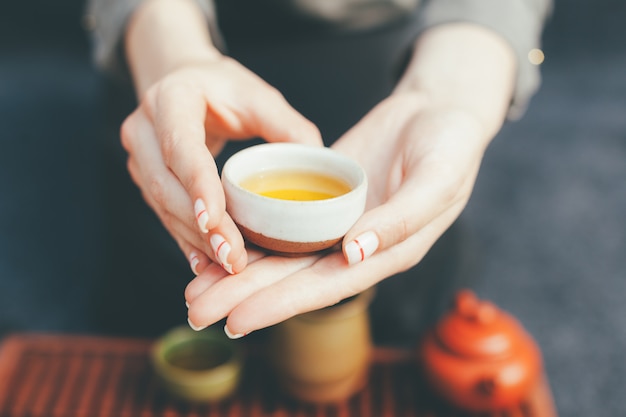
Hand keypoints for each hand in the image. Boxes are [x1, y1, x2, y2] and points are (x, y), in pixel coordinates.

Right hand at [120, 57, 321, 275]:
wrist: (184, 83)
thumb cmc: (225, 89)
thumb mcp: (259, 97)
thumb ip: (289, 127)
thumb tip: (321, 165)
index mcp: (172, 97)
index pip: (181, 145)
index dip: (197, 184)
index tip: (212, 220)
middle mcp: (145, 126)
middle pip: (167, 184)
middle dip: (200, 227)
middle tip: (233, 257)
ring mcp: (137, 154)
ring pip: (162, 205)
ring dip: (195, 239)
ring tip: (228, 264)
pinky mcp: (143, 177)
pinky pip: (162, 214)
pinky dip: (186, 240)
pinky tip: (206, 264)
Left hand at [184, 92, 490, 335]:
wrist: (438, 109)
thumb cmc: (451, 144)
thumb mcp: (439, 178)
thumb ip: (403, 218)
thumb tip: (355, 252)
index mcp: (388, 251)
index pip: (326, 287)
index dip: (282, 305)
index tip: (238, 320)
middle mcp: (357, 246)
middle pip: (293, 278)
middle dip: (244, 296)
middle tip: (195, 311)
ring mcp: (338, 224)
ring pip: (281, 254)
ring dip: (238, 272)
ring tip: (195, 287)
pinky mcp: (323, 199)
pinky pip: (284, 219)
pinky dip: (253, 233)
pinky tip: (222, 239)